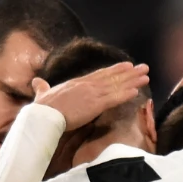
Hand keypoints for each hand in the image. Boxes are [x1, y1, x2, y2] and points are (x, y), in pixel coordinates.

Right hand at [33, 62, 150, 130]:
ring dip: (132, 81)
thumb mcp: (43, 95)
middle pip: (112, 77)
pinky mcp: (94, 105)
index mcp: (76, 83)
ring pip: (116, 86)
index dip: (114, 70)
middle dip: (129, 72)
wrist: (43, 116)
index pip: (99, 75)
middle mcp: (86, 85)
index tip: (126, 66)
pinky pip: (113, 99)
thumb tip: (36, 82)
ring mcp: (91, 94)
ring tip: (146, 77)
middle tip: (143, 67)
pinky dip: (125, 94)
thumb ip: (42, 88)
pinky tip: (136, 92)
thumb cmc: (41, 109)